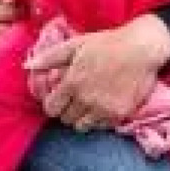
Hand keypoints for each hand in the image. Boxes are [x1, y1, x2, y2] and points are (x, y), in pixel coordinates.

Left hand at [26, 15, 169, 128]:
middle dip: (67, 110)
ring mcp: (104, 109)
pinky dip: (100, 120)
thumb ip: (50, 57)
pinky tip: (104, 106)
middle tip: (75, 99)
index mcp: (72, 82)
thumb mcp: (76, 44)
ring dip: (82, 117)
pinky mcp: (120, 114)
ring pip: (82, 126)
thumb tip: (28, 66)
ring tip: (89, 104)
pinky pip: (102, 127)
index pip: (51, 108)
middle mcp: (86, 99)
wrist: (141, 48)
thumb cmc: (107, 44)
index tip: (59, 98)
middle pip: (65, 119)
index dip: (52, 104)